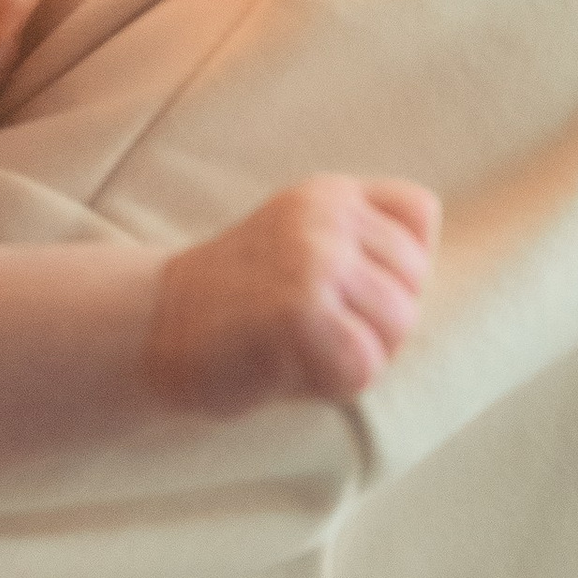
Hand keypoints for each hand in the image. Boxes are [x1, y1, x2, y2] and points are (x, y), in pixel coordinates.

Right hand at [146, 178, 441, 415]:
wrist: (153, 330)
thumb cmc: (239, 304)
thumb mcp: (300, 243)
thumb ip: (360, 243)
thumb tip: (425, 282)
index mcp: (329, 194)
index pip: (419, 215)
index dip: (398, 265)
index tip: (344, 287)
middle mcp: (325, 218)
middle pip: (414, 282)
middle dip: (377, 321)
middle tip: (312, 327)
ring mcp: (313, 260)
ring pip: (396, 325)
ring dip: (357, 354)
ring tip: (298, 347)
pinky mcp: (300, 311)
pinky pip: (363, 364)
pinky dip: (332, 382)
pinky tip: (286, 368)